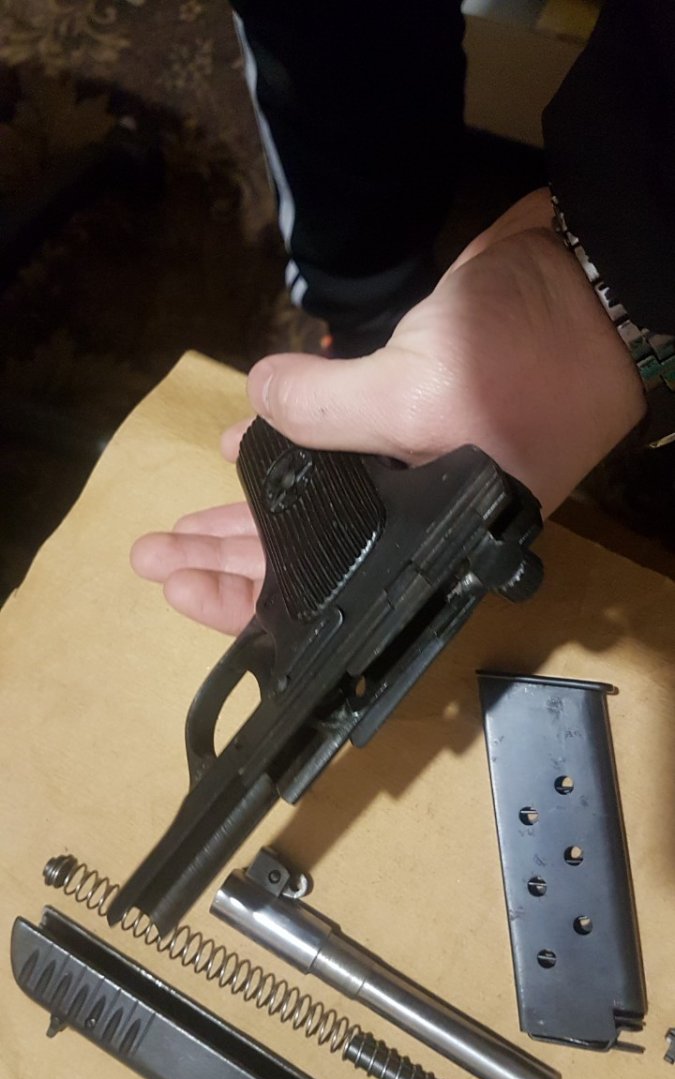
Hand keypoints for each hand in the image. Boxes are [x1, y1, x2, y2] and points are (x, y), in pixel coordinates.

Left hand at [132, 189, 644, 633]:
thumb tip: (257, 403)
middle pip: (310, 557)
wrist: (594, 278)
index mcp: (431, 544)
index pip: (329, 599)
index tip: (182, 592)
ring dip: (248, 507)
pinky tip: (239, 443)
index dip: (252, 603)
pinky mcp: (407, 408)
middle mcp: (419, 520)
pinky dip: (287, 443)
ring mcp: (413, 463)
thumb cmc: (530, 360)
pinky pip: (332, 439)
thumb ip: (325, 408)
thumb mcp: (418, 393)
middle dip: (228, 555)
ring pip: (314, 503)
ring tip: (178, 523)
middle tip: (151, 555)